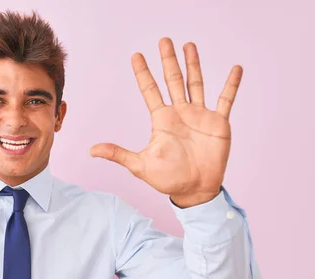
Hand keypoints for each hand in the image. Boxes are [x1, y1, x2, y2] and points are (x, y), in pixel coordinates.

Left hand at [90, 38, 242, 206]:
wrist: (194, 190)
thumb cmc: (167, 179)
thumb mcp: (139, 165)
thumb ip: (117, 154)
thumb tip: (91, 150)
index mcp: (162, 120)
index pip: (150, 90)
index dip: (143, 73)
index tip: (135, 55)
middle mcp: (180, 113)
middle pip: (173, 80)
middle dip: (168, 61)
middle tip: (163, 40)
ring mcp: (199, 116)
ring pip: (196, 84)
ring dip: (193, 65)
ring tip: (189, 45)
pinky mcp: (218, 123)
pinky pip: (226, 100)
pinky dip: (231, 85)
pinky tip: (235, 69)